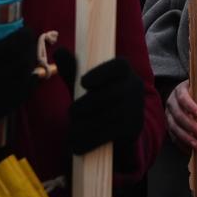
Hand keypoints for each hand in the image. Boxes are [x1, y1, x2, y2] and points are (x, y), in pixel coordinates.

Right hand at [0, 26, 37, 162]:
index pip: (9, 47)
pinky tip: (33, 76)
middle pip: (21, 61)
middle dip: (30, 47)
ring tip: (29, 54)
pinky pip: (22, 96)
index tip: (26, 28)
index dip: (23, 36)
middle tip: (28, 40)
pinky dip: (31, 83)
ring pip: (24, 77)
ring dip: (31, 63)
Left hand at [60, 53, 144, 168]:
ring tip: (71, 133)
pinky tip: (77, 145)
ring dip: (86, 126)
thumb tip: (59, 50)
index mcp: (124, 70)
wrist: (119, 127)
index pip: (118, 66)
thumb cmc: (97, 98)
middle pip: (111, 94)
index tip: (83, 82)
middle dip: (87, 105)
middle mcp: (135, 86)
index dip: (101, 73)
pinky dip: (91, 141)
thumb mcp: (85, 84)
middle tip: (70, 112)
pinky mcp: (133, 128)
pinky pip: (110, 134)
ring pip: (108, 116)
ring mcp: (136, 108)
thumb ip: (72, 69)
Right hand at [165, 80, 196, 151]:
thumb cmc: (195, 91)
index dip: (190, 107)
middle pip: (178, 115)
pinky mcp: (168, 125)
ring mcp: (168, 114)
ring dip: (186, 137)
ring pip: (174, 127)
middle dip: (191, 126)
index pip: (182, 98)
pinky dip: (181, 143)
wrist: (180, 94)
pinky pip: (172, 135)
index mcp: (179, 91)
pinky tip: (189, 150)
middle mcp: (171, 102)